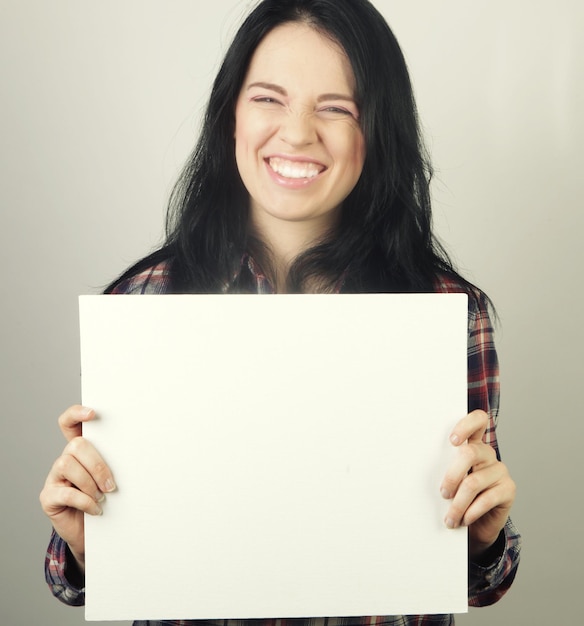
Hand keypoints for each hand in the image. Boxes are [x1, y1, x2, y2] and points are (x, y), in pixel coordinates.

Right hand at [39, 405, 114, 571]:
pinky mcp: (48, 497)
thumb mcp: (113, 477)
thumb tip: (139, 449)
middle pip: (75, 445)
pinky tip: (96, 509)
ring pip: (67, 464)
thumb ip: (116, 461)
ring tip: (103, 496)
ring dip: (90, 482)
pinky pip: (65, 492)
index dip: (76, 413)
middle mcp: (65, 459)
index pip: (69, 422)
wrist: (93, 533)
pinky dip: (85, 501)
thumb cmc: (107, 500)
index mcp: (81, 450)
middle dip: (97, 464)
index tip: (93, 413)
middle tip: (111, 485)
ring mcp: (54, 477)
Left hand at [440, 409, 515, 559]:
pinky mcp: (508, 489)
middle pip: (470, 453)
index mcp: (472, 444)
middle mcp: (487, 454)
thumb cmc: (457, 497)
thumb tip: (418, 467)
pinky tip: (464, 519)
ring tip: (449, 518)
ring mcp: (500, 471)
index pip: (477, 421)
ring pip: (474, 482)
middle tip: (442, 493)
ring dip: (458, 503)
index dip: (466, 425)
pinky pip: (487, 498)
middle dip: (452, 475)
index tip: (452, 441)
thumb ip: (443, 468)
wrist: (476, 525)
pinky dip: (471, 511)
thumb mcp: (449, 480)